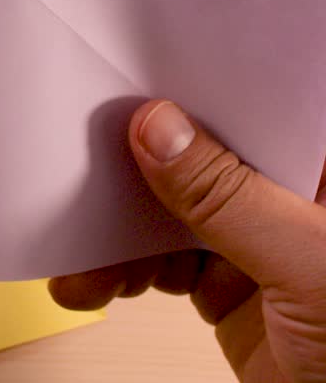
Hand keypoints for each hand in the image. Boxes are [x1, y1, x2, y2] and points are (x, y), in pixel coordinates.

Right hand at [49, 100, 325, 382]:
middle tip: (84, 171)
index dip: (195, 95)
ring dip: (119, 238)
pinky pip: (165, 266)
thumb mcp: (309, 265)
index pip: (258, 111)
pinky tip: (98, 283)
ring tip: (81, 259)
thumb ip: (231, 198)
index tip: (133, 88)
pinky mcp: (235, 293)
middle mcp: (297, 204)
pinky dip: (124, 275)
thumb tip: (160, 129)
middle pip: (203, 162)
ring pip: (173, 218)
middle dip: (137, 171)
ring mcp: (265, 248)